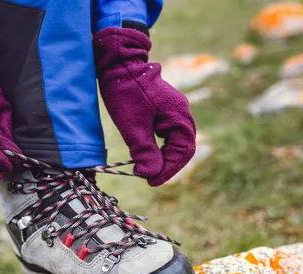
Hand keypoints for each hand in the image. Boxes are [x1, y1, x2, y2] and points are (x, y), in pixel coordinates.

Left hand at [94, 27, 195, 185]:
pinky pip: (168, 132)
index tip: (151, 181)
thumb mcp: (133, 127)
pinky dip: (160, 146)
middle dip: (167, 165)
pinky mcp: (164, 108)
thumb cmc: (126, 92)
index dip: (168, 170)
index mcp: (179, 116)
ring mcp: (174, 110)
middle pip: (182, 147)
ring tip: (148, 169)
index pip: (182, 151)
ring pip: (175, 140)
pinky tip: (148, 152)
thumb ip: (144, 151)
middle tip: (150, 178)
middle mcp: (182, 113)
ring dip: (164, 156)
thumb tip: (151, 174)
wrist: (119, 62)